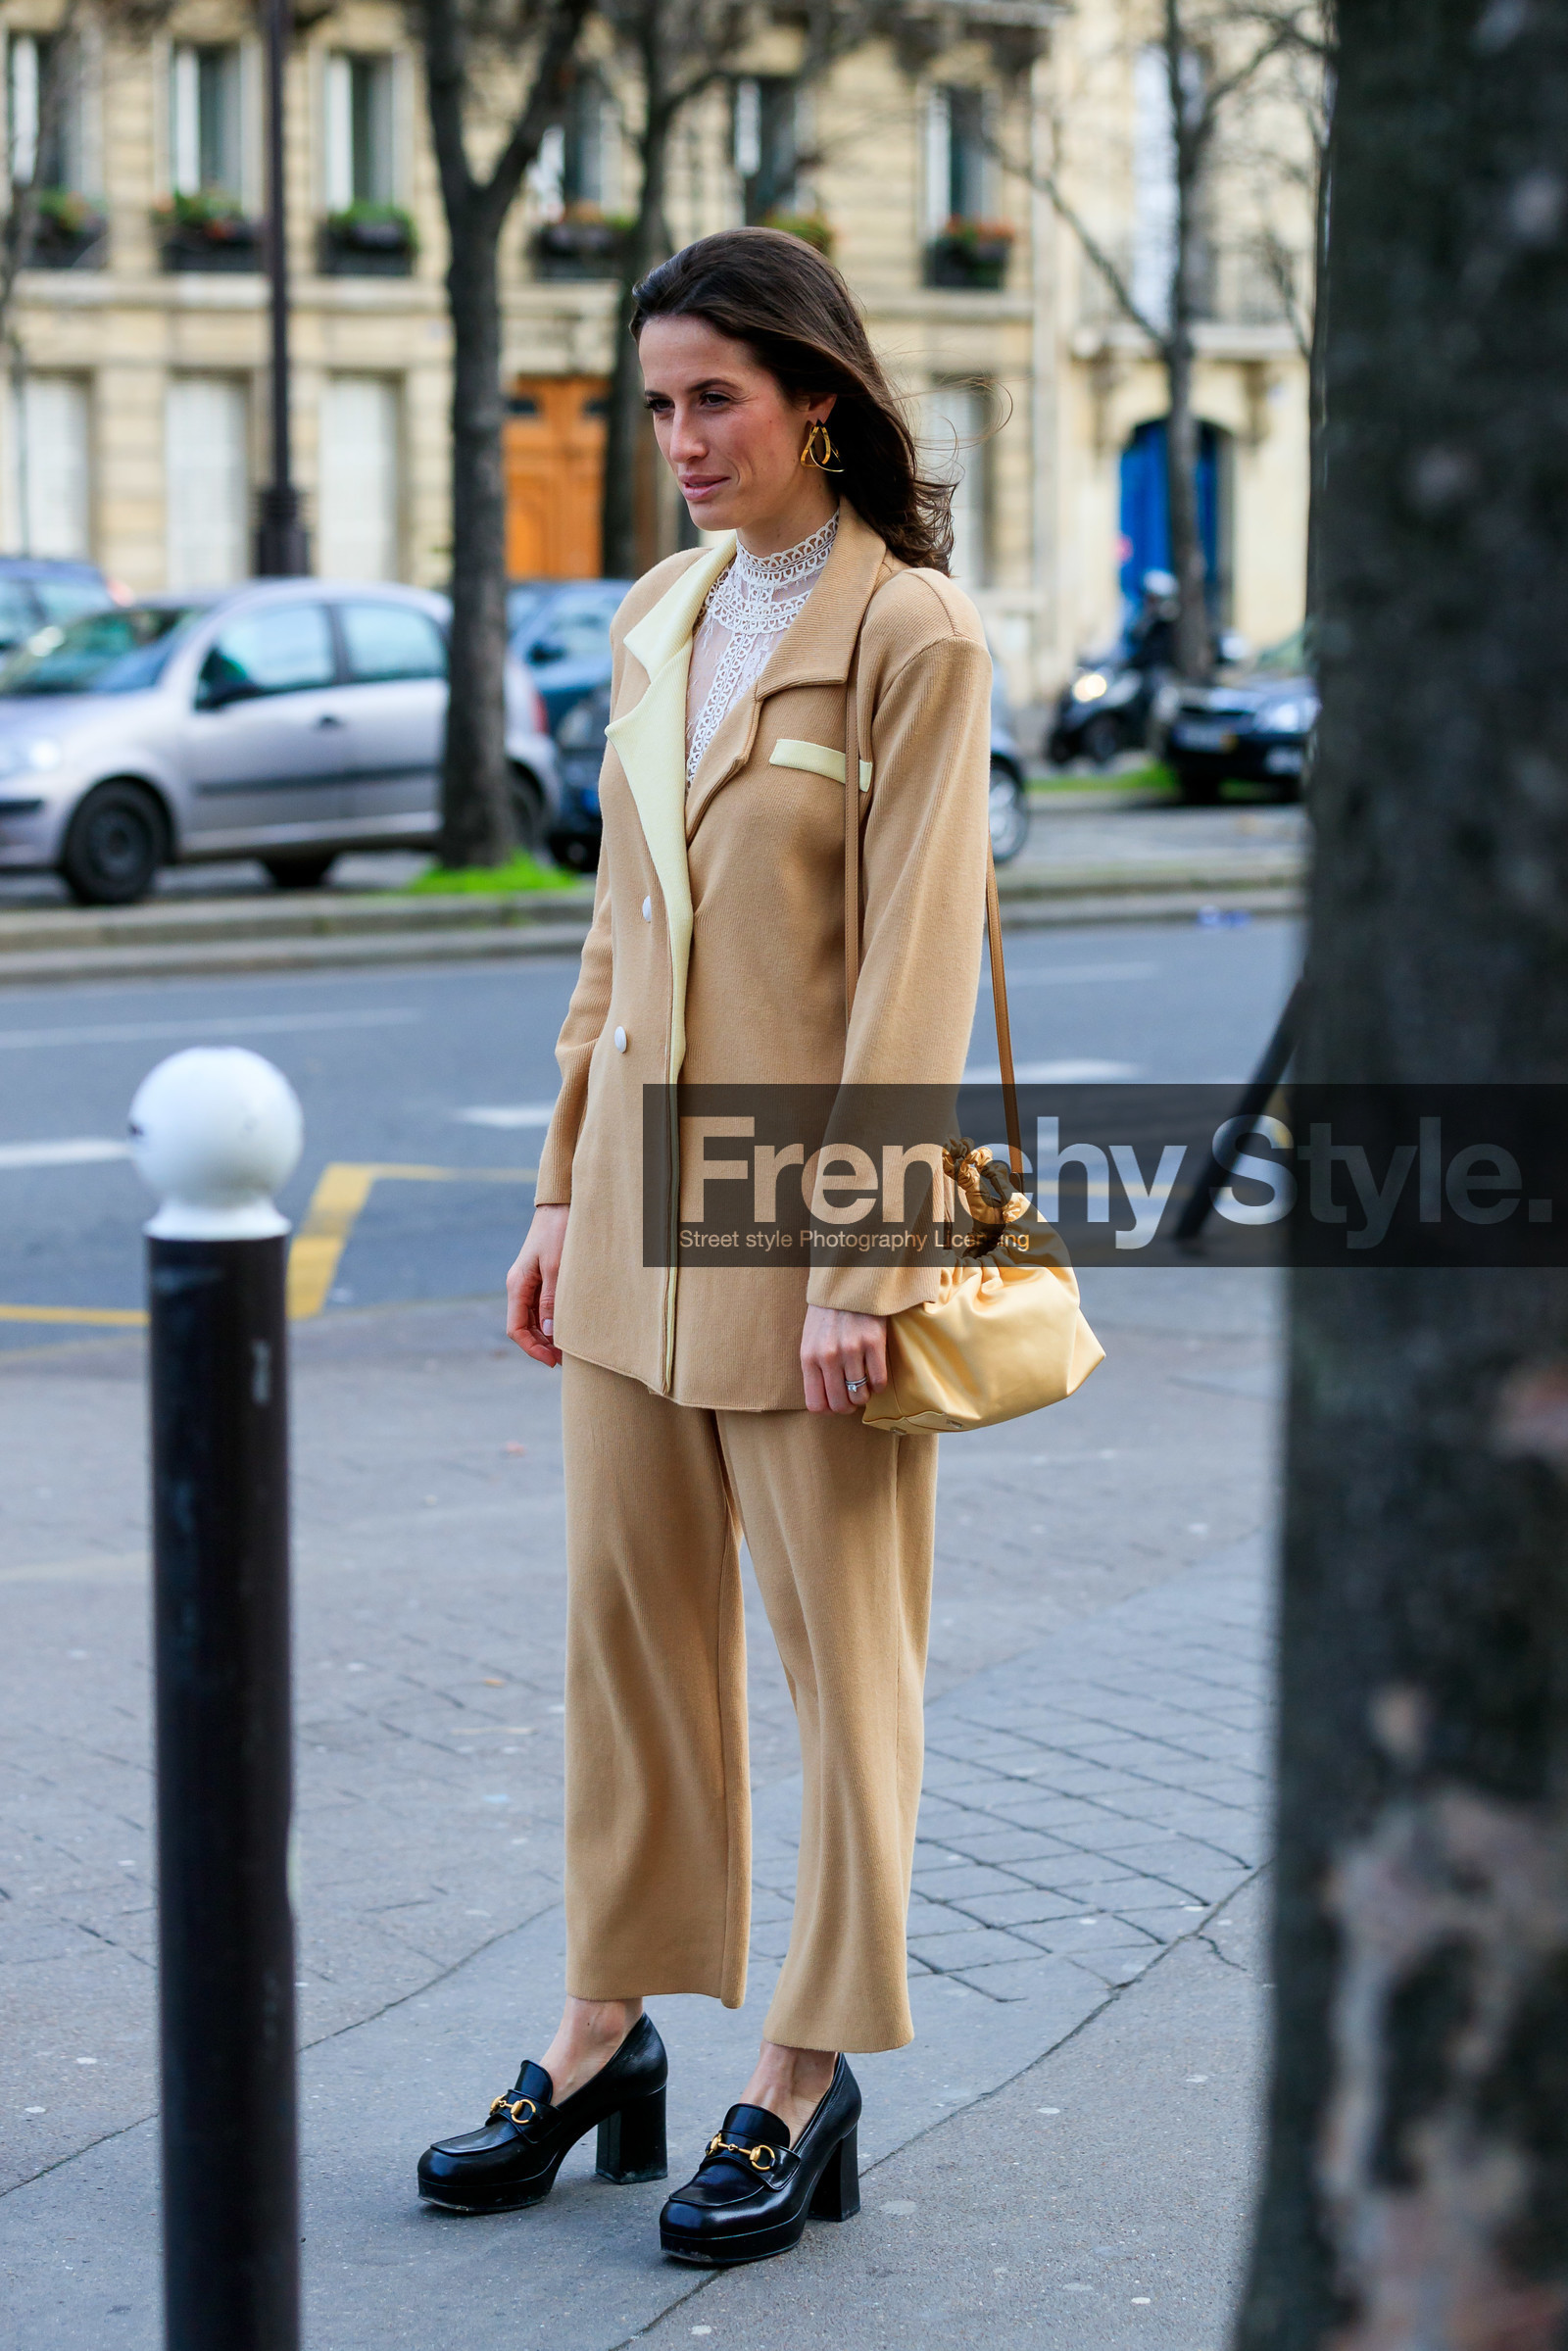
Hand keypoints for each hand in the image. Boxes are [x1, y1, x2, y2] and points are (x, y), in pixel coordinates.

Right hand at [506, 1204, 570, 1366]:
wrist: (562, 1205)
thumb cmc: (558, 1233)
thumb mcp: (556, 1267)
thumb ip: (551, 1299)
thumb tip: (550, 1332)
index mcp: (517, 1285)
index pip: (516, 1329)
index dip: (532, 1348)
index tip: (552, 1361)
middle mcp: (519, 1286)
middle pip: (525, 1327)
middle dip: (542, 1346)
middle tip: (566, 1359)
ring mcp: (529, 1283)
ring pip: (534, 1319)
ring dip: (548, 1335)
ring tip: (570, 1348)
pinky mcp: (541, 1278)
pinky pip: (543, 1307)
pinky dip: (553, 1321)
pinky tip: (569, 1327)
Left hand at [801, 1304, 887, 1414]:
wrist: (846, 1285)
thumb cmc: (827, 1316)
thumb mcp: (810, 1342)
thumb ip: (814, 1369)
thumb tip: (824, 1401)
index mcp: (809, 1358)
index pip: (816, 1404)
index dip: (828, 1410)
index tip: (836, 1404)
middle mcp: (828, 1357)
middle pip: (840, 1404)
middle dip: (848, 1407)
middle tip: (853, 1398)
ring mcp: (852, 1350)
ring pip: (861, 1396)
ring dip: (864, 1395)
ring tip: (864, 1384)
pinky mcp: (873, 1343)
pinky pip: (878, 1381)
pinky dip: (878, 1385)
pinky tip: (875, 1374)